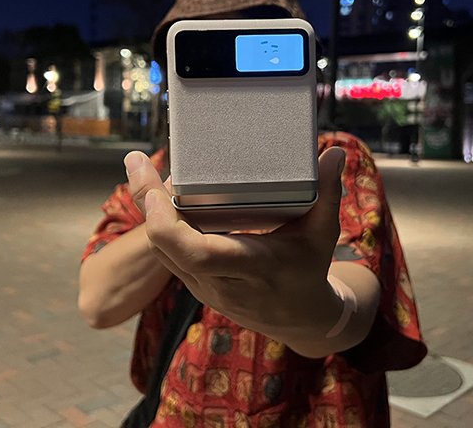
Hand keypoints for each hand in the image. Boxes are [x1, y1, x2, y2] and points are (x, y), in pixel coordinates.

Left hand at [129, 147, 346, 347]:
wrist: (300, 319)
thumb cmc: (310, 269)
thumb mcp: (324, 234)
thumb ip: (329, 193)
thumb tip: (335, 153)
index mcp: (253, 267)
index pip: (198, 254)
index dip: (169, 225)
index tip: (158, 190)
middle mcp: (222, 282)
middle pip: (167, 248)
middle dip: (146, 204)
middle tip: (137, 162)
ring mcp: (204, 287)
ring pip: (160, 251)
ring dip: (147, 211)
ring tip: (143, 170)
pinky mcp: (195, 284)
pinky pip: (166, 254)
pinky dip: (156, 224)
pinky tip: (155, 195)